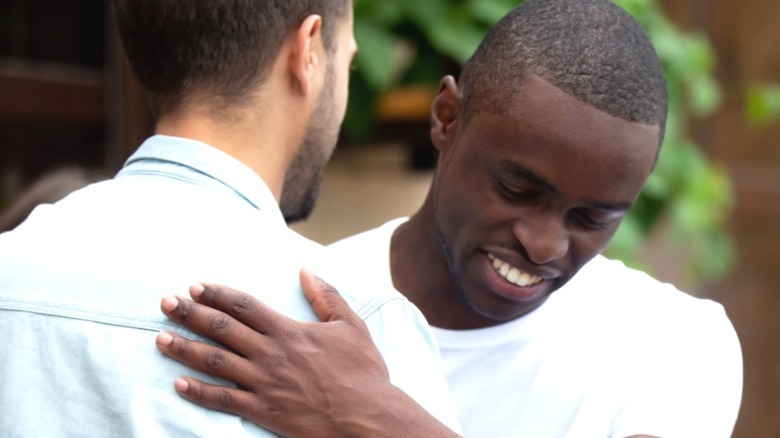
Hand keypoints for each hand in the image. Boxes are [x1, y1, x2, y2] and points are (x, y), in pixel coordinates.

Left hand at [156, 269, 428, 436]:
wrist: (366, 417)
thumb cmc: (362, 372)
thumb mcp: (351, 325)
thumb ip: (327, 296)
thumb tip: (307, 270)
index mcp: (288, 331)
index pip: (244, 305)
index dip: (217, 294)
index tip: (195, 286)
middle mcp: (269, 353)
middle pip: (221, 328)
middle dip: (190, 314)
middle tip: (165, 303)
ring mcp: (263, 382)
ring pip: (214, 361)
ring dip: (184, 348)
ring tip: (160, 338)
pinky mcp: (262, 410)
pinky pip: (222, 399)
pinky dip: (198, 392)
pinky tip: (179, 384)